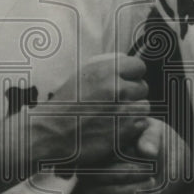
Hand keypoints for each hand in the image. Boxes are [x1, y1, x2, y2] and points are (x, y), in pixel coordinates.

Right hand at [35, 53, 149, 168]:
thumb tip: (125, 59)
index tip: (126, 83)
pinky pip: (141, 125)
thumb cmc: (63, 104)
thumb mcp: (80, 74)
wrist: (49, 133)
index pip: (138, 66)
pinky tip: (116, 129)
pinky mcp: (124, 131)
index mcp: (105, 70)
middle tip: (117, 103)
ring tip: (116, 117)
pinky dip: (132, 128)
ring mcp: (122, 110)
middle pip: (143, 87)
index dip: (133, 75)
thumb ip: (105, 66)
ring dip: (134, 112)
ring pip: (144, 107)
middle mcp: (116, 88)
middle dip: (133, 95)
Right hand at [78, 120, 191, 193]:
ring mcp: (93, 191)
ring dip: (133, 191)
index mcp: (97, 148)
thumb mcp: (155, 131)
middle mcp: (89, 169)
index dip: (126, 156)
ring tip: (151, 182)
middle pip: (99, 176)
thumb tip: (148, 153)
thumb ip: (151, 136)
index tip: (149, 156)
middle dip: (129, 174)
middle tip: (151, 171)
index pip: (102, 155)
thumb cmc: (152, 142)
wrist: (163, 162)